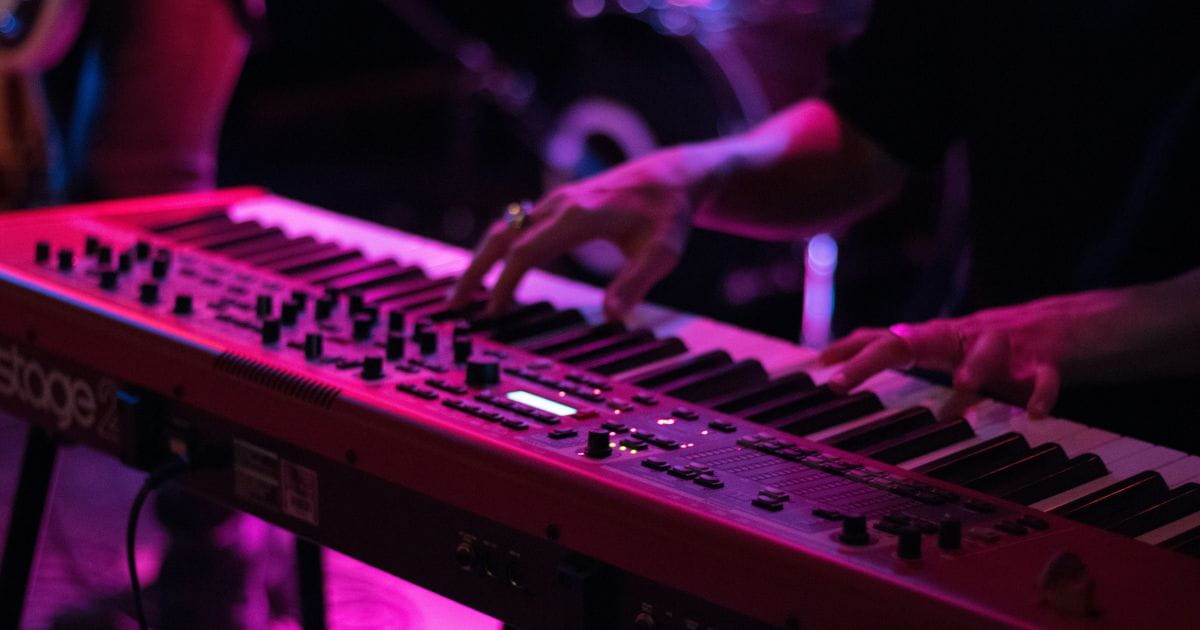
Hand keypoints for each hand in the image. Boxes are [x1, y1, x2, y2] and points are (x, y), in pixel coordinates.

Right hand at [447, 147, 699, 319]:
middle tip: (455, 304)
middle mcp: (558, 205)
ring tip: (466, 293)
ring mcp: (555, 202)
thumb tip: (613, 317)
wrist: (672, 175)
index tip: (492, 312)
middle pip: (502, 238)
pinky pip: (518, 226)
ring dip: (482, 260)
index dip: (505, 283)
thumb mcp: (661, 252)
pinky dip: (499, 249)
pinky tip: (494, 270)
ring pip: (505, 229)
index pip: (526, 252)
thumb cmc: (668, 213)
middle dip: (476, 271)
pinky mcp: (558, 205)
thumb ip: (636, 283)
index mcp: (577, 217)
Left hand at [818, 300, 1093, 417]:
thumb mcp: (958, 355)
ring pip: (984, 351)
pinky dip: (1041, 393)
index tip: (816, 364)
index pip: (889, 339)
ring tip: (956, 401)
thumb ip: (919, 356)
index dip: (851, 348)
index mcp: (946, 339)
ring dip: (970, 374)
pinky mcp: (1050, 359)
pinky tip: (1036, 414)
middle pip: (914, 340)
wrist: (1082, 322)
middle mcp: (969, 335)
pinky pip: (1045, 375)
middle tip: (840, 383)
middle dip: (873, 359)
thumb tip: (871, 358)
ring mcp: (1009, 345)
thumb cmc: (1012, 347)